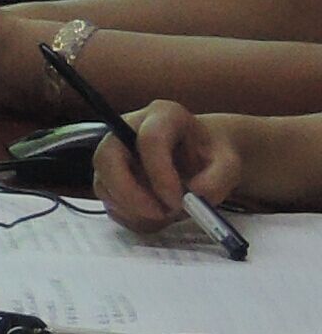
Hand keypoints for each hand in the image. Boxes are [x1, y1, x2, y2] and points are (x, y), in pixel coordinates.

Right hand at [93, 100, 243, 229]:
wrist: (203, 159)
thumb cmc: (213, 156)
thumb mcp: (229, 164)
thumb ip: (218, 177)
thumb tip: (194, 194)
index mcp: (162, 116)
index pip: (149, 140)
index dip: (161, 174)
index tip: (180, 201)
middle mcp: (127, 129)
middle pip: (106, 157)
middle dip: (129, 192)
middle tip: (158, 214)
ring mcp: (113, 154)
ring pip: (103, 184)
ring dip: (133, 209)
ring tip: (167, 215)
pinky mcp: (108, 177)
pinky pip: (107, 201)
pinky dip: (130, 216)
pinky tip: (156, 217)